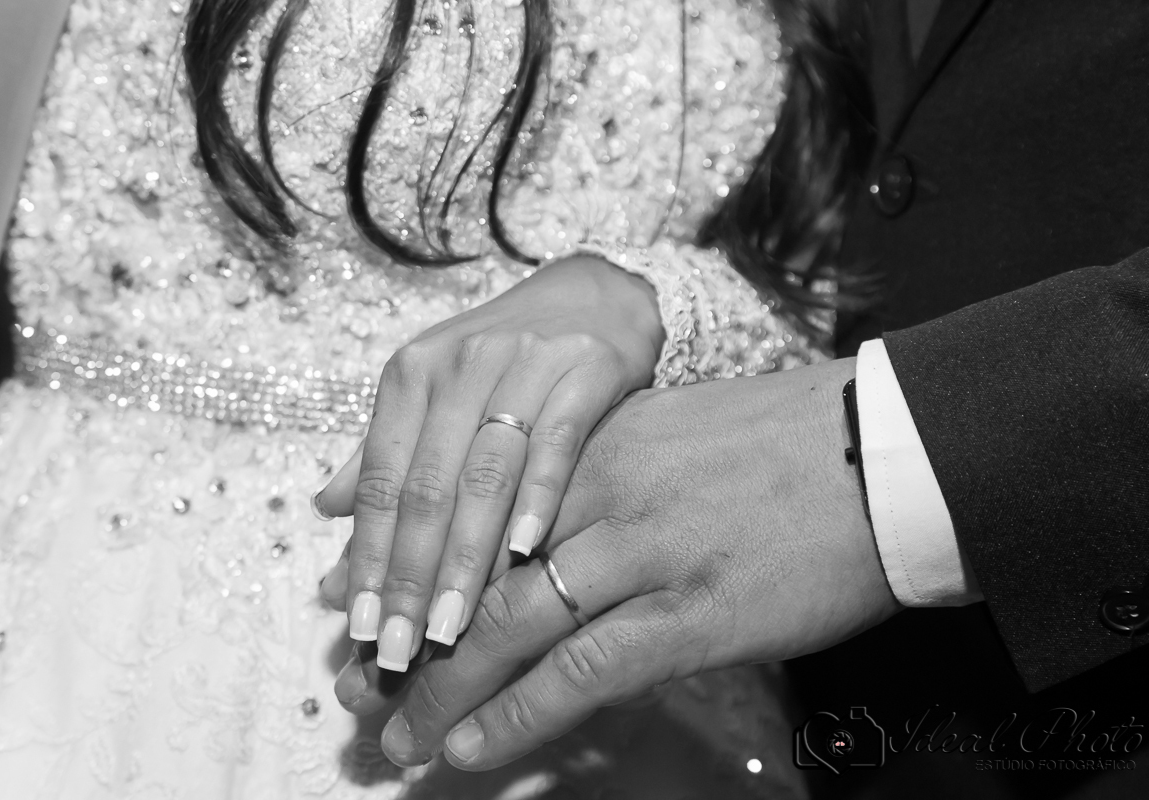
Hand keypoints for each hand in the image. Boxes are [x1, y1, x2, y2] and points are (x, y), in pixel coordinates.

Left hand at [316, 255, 663, 672]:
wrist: (592, 293)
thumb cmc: (504, 355)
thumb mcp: (436, 391)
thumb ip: (385, 449)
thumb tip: (325, 508)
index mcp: (410, 376)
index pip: (380, 481)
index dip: (367, 557)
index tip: (360, 628)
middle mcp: (458, 366)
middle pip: (426, 487)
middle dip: (408, 576)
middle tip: (399, 649)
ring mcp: (522, 364)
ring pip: (483, 474)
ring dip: (464, 558)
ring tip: (449, 627)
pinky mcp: (585, 368)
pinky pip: (556, 442)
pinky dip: (538, 498)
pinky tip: (524, 553)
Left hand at [354, 356, 901, 767]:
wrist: (883, 452)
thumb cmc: (783, 445)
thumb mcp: (670, 433)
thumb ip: (595, 470)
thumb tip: (544, 526)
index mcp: (590, 444)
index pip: (475, 513)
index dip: (411, 567)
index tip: (360, 603)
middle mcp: (600, 493)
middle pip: (475, 572)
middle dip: (408, 635)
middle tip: (359, 682)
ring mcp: (644, 553)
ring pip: (512, 626)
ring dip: (445, 690)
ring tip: (398, 737)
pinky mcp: (692, 614)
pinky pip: (584, 670)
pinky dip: (519, 713)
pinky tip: (473, 746)